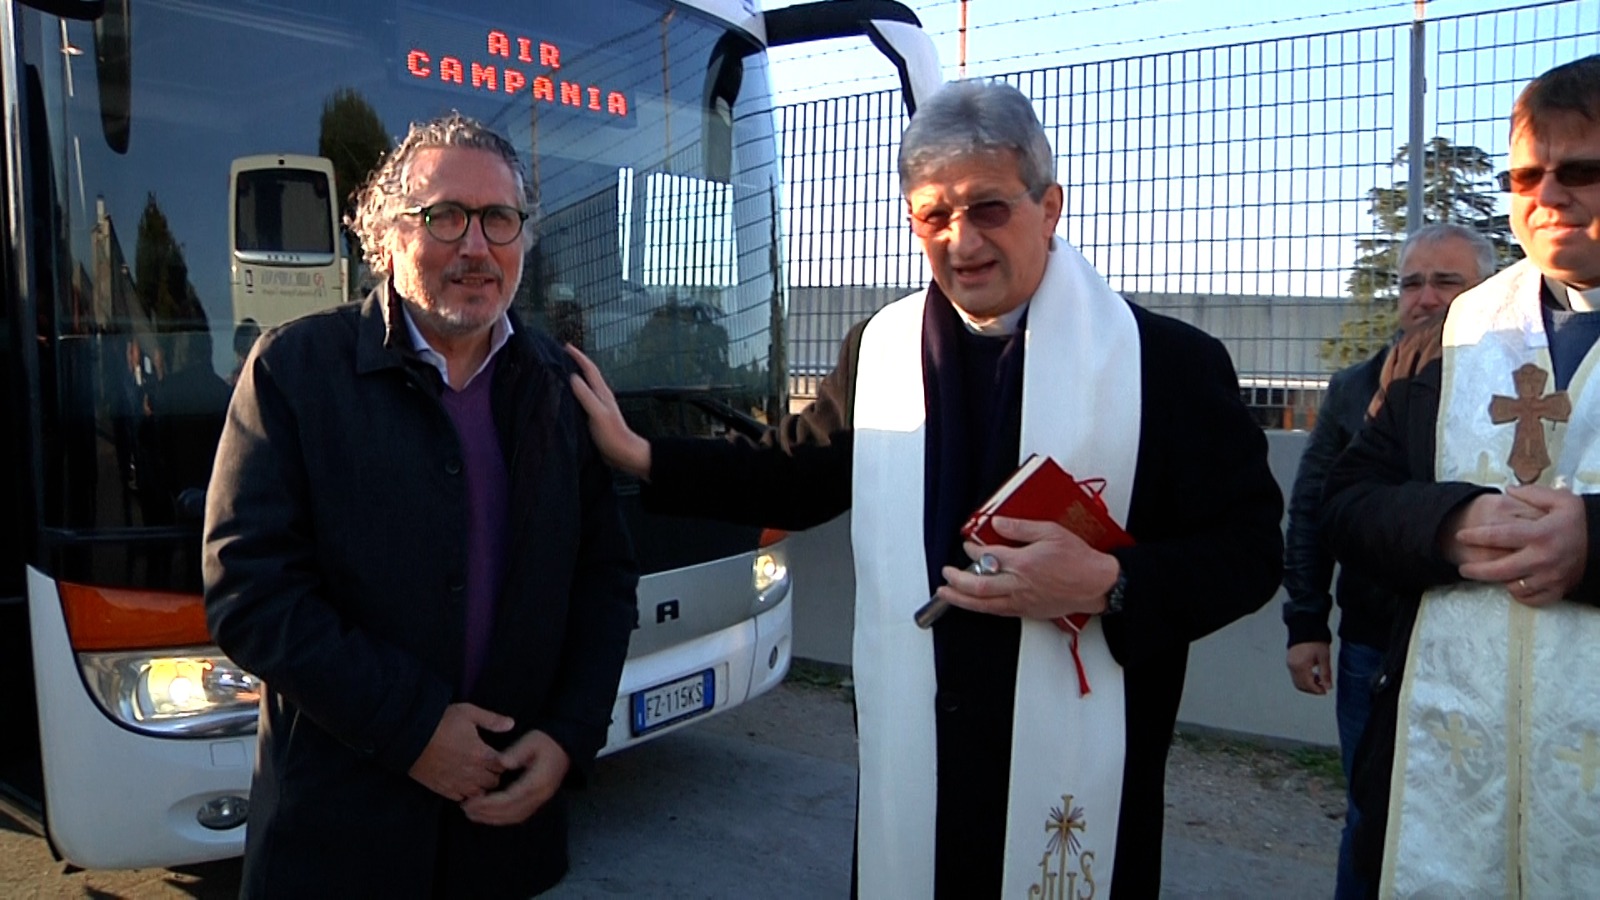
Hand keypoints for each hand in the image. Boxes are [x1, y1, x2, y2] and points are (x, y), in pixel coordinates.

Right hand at [408, 703, 513, 801]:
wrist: (409, 736)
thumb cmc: (439, 722)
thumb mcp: (468, 713)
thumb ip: (492, 720)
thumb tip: (511, 724)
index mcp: (481, 754)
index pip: (504, 766)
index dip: (504, 761)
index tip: (498, 755)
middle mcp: (472, 772)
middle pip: (494, 782)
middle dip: (493, 774)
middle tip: (487, 765)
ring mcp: (457, 783)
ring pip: (479, 793)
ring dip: (480, 785)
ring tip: (475, 775)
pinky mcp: (443, 789)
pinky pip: (461, 798)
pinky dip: (465, 793)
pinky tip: (462, 782)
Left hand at [461, 730, 571, 825]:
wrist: (565, 746)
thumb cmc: (546, 742)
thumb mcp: (532, 740)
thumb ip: (517, 752)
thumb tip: (502, 762)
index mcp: (537, 781)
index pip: (510, 798)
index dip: (489, 803)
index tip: (471, 801)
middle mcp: (539, 796)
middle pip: (510, 812)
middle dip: (486, 813)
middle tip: (466, 809)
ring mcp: (540, 800)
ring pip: (514, 817)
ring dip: (492, 818)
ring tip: (472, 814)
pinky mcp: (538, 801)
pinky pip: (519, 815)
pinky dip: (502, 818)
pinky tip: (489, 815)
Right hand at [565, 344, 651, 478]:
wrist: (624, 453)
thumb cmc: (612, 435)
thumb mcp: (598, 414)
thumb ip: (586, 396)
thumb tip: (573, 377)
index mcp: (602, 392)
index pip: (589, 369)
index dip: (578, 356)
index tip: (566, 346)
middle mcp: (601, 395)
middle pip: (588, 374)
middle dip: (576, 363)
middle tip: (561, 355)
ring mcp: (599, 405)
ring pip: (586, 385)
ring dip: (576, 376)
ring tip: (562, 371)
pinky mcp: (596, 415)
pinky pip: (584, 397)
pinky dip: (576, 391)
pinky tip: (568, 396)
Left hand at [934, 517, 1119, 619]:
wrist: (1097, 584)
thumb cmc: (1079, 560)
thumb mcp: (1051, 532)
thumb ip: (1021, 528)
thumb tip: (999, 523)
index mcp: (1023, 563)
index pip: (987, 557)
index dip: (972, 551)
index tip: (967, 546)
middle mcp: (1020, 585)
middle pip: (978, 587)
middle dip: (956, 581)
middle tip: (945, 574)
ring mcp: (1023, 601)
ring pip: (985, 605)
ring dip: (962, 600)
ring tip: (946, 594)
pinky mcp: (1029, 611)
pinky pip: (999, 612)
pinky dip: (982, 608)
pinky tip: (975, 605)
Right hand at [1286, 642, 1331, 694]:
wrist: (1305, 627)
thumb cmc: (1315, 641)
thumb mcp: (1324, 658)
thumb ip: (1325, 674)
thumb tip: (1328, 687)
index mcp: (1300, 666)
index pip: (1308, 685)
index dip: (1317, 690)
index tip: (1326, 691)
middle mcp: (1292, 666)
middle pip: (1301, 685)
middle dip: (1312, 689)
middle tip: (1323, 688)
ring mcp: (1290, 664)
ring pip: (1297, 682)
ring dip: (1308, 685)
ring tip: (1319, 680)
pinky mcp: (1290, 662)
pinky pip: (1295, 676)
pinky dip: (1304, 679)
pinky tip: (1313, 675)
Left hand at [1455, 484, 1587, 607]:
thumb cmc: (1578, 520)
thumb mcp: (1560, 499)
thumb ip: (1532, 493)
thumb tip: (1507, 490)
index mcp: (1540, 534)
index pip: (1499, 536)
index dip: (1476, 536)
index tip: (1461, 536)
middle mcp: (1543, 558)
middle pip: (1500, 570)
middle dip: (1476, 570)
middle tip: (1463, 568)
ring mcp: (1551, 577)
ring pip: (1513, 587)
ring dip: (1499, 581)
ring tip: (1491, 573)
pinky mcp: (1558, 590)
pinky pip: (1530, 599)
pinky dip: (1518, 593)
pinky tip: (1513, 584)